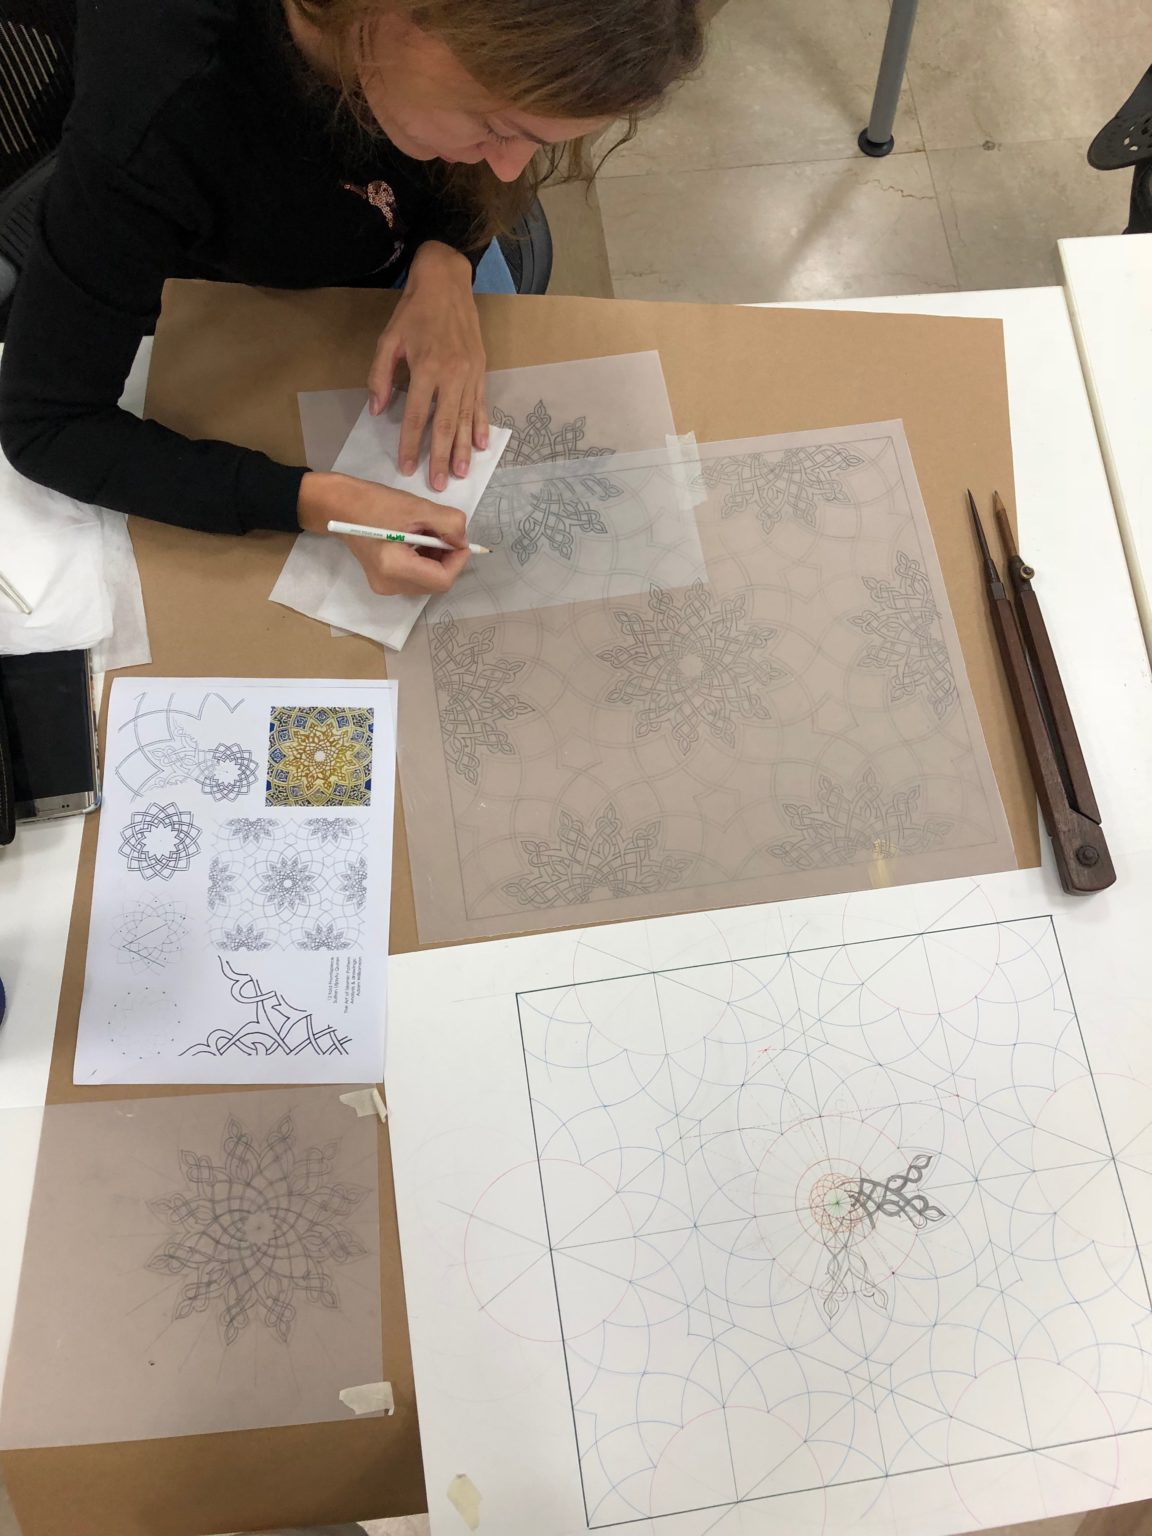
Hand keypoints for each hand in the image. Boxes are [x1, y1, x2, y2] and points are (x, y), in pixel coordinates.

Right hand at [298, 471, 469, 596]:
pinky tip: (418, 542)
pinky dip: (425, 561)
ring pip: (428, 581)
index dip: (457, 561)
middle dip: (448, 559)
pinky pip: (416, 578)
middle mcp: (389, 585)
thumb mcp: (418, 508)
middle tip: (444, 533)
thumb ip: (449, 524)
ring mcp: (385, 586)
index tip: (459, 539)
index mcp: (394, 568)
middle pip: (436, 583)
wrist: (340, 506)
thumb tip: (463, 542)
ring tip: (428, 534)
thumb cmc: (374, 504)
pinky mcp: (384, 582)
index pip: (442, 580)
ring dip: (437, 559)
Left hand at [367, 240, 488, 493]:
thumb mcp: (389, 339)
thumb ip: (381, 376)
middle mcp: (452, 374)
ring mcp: (470, 374)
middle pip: (445, 425)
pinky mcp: (481, 370)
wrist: (446, 282)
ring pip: (466, 419)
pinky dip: (481, 426)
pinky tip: (479, 446)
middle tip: (437, 484)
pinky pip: (481, 405)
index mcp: (426, 368)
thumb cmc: (414, 311)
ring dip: (462, 449)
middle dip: (440, 457)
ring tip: (460, 473)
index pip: (416, 416)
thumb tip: (379, 410)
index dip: (410, 444)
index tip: (407, 467)